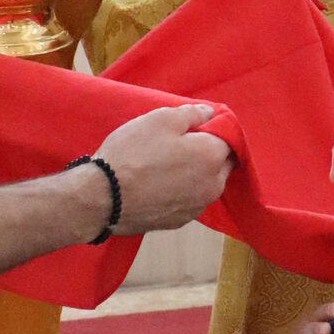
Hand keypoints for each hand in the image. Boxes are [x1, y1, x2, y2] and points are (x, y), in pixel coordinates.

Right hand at [96, 103, 231, 232]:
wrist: (104, 198)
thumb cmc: (133, 153)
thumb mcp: (160, 119)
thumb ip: (192, 114)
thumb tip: (210, 113)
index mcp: (212, 156)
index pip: (228, 138)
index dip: (212, 130)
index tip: (193, 126)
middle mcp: (213, 185)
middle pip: (220, 164)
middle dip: (208, 153)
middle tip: (179, 144)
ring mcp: (197, 207)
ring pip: (205, 184)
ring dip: (195, 174)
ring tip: (166, 165)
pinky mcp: (179, 221)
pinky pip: (188, 200)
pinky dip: (181, 191)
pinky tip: (159, 184)